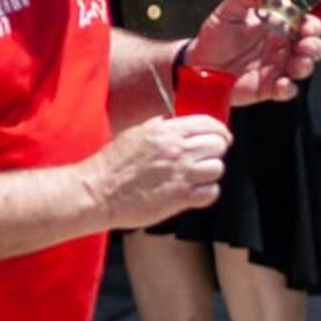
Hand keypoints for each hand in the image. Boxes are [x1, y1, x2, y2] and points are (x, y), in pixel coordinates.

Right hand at [93, 115, 229, 228]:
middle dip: (216, 151)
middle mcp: (177, 150)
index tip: (221, 137)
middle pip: (218, 145)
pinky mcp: (180, 198)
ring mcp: (180, 175)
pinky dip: (207, 193)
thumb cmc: (112, 165)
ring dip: (210, 173)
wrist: (98, 192)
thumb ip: (157, 126)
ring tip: (199, 176)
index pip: (208, 123)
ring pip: (218, 168)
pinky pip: (211, 193)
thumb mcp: (134, 134)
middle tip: (207, 158)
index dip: (219, 130)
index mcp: (166, 131)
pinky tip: (196, 192)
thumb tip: (170, 122)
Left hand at [185, 0, 320, 105]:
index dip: (312, 25)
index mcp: (279, 26)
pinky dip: (289, 89)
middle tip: (305, 45)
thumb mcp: (228, 10)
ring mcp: (278, 68)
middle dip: (315, 46)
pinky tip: (282, 84)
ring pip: (303, 68)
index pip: (304, 23)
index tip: (307, 26)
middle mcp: (283, 47)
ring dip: (306, 66)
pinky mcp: (269, 88)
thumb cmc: (216, 34)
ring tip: (297, 64)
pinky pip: (287, 91)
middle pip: (312, 46)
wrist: (198, 64)